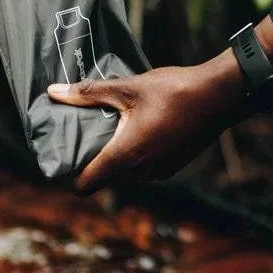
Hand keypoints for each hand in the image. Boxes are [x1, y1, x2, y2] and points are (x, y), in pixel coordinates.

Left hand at [47, 16, 272, 192]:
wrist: (220, 96)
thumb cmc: (172, 90)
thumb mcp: (127, 87)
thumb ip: (88, 93)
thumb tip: (52, 92)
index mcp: (126, 156)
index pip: (85, 185)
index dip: (69, 175)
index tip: (63, 155)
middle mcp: (142, 172)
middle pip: (105, 178)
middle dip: (93, 159)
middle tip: (84, 132)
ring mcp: (160, 172)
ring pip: (126, 172)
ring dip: (116, 155)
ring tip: (110, 126)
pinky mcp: (174, 166)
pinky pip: (144, 167)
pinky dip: (136, 154)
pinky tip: (137, 127)